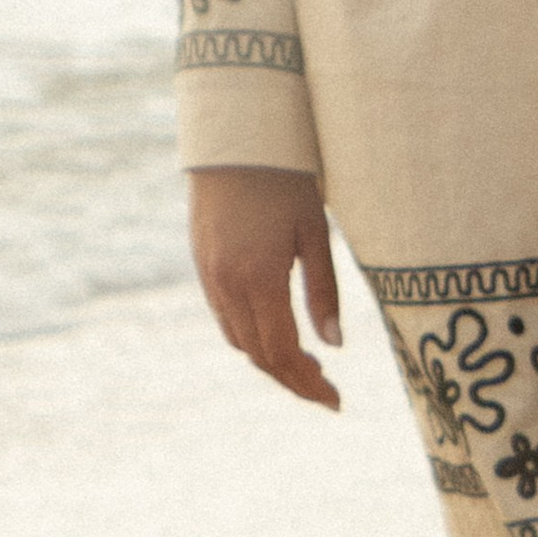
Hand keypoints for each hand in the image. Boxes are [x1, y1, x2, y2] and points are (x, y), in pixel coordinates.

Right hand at [188, 166, 342, 408]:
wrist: (233, 135)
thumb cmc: (283, 177)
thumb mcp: (314, 231)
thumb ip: (324, 291)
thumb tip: (335, 347)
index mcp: (259, 278)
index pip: (283, 354)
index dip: (309, 386)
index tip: (336, 402)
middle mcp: (227, 283)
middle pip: (258, 356)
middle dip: (292, 381)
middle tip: (325, 390)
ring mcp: (208, 274)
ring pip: (238, 340)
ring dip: (270, 361)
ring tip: (305, 362)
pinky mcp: (201, 262)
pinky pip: (224, 316)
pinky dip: (249, 335)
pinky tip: (274, 328)